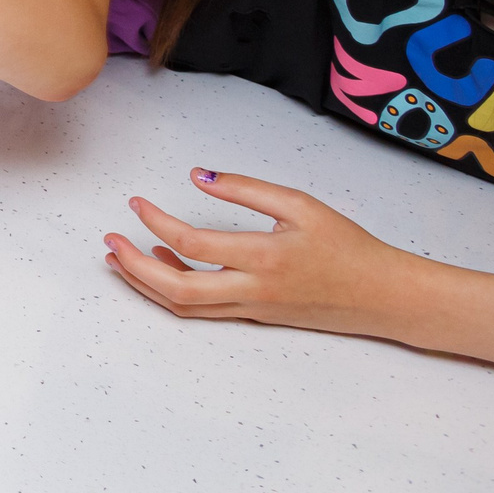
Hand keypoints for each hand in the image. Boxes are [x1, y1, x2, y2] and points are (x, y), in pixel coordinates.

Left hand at [102, 170, 423, 338]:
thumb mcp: (301, 205)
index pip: (192, 243)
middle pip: (176, 290)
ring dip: (145, 283)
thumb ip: (246, 189)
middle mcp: (253, 290)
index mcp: (264, 257)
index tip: (136, 203)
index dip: (155, 222)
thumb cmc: (347, 247)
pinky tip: (164, 264)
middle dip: (133, 267)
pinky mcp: (255, 317)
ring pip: (185, 307)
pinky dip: (174, 291)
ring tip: (121, 256)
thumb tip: (197, 176)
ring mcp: (252, 309)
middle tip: (109, 242)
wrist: (384, 297)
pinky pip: (203, 310)